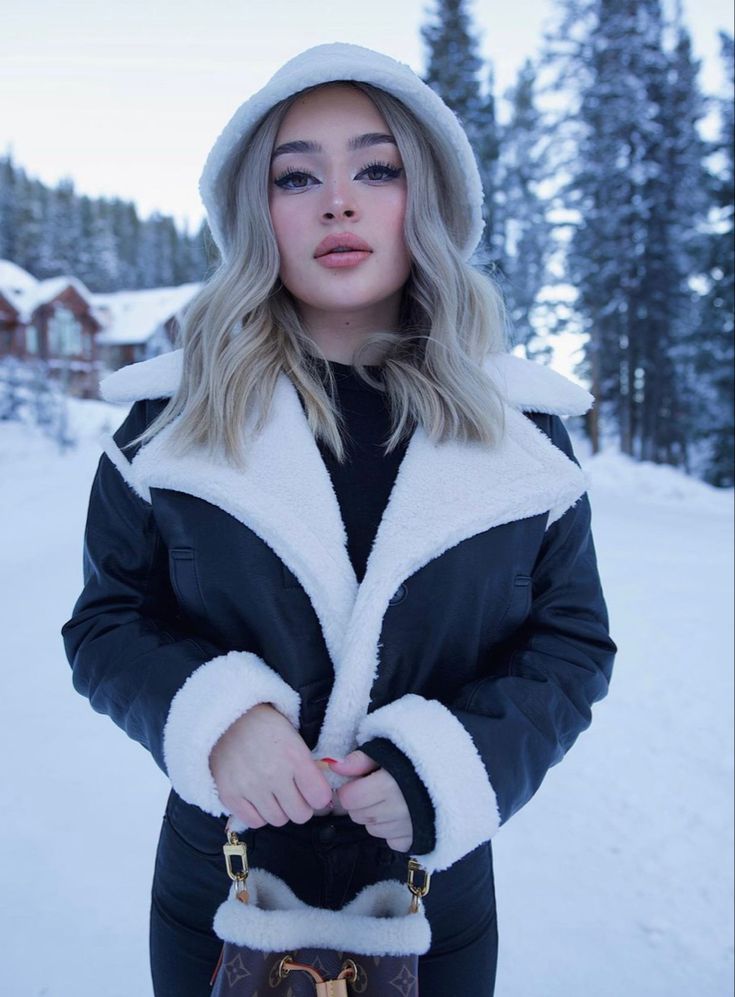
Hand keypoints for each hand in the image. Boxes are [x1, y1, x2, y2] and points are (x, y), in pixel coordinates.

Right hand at [209, 704, 333, 827]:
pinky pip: (254, 822)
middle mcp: (274, 774)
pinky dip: (258, 814)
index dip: (319, 797)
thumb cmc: (266, 727)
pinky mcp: (230, 795)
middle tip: (293, 795)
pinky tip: (257, 798)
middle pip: (300, 815)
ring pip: (278, 820)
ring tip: (272, 793)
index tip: (313, 792)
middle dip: (300, 806)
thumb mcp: (294, 738)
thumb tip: (322, 797)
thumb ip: (308, 766)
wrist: (228, 718)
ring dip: (279, 810)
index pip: (319, 797)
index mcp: (294, 757)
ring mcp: (250, 787)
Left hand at [331, 751, 413, 851]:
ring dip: (374, 816)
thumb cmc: (418, 757)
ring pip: (372, 829)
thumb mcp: (388, 749)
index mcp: (387, 787)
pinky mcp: (416, 840)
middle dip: (360, 802)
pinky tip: (402, 814)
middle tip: (374, 788)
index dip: (350, 789)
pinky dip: (391, 830)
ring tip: (390, 799)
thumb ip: (361, 759)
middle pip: (357, 815)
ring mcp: (406, 829)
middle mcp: (395, 811)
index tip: (359, 781)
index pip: (348, 798)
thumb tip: (334, 766)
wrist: (457, 772)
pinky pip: (391, 840)